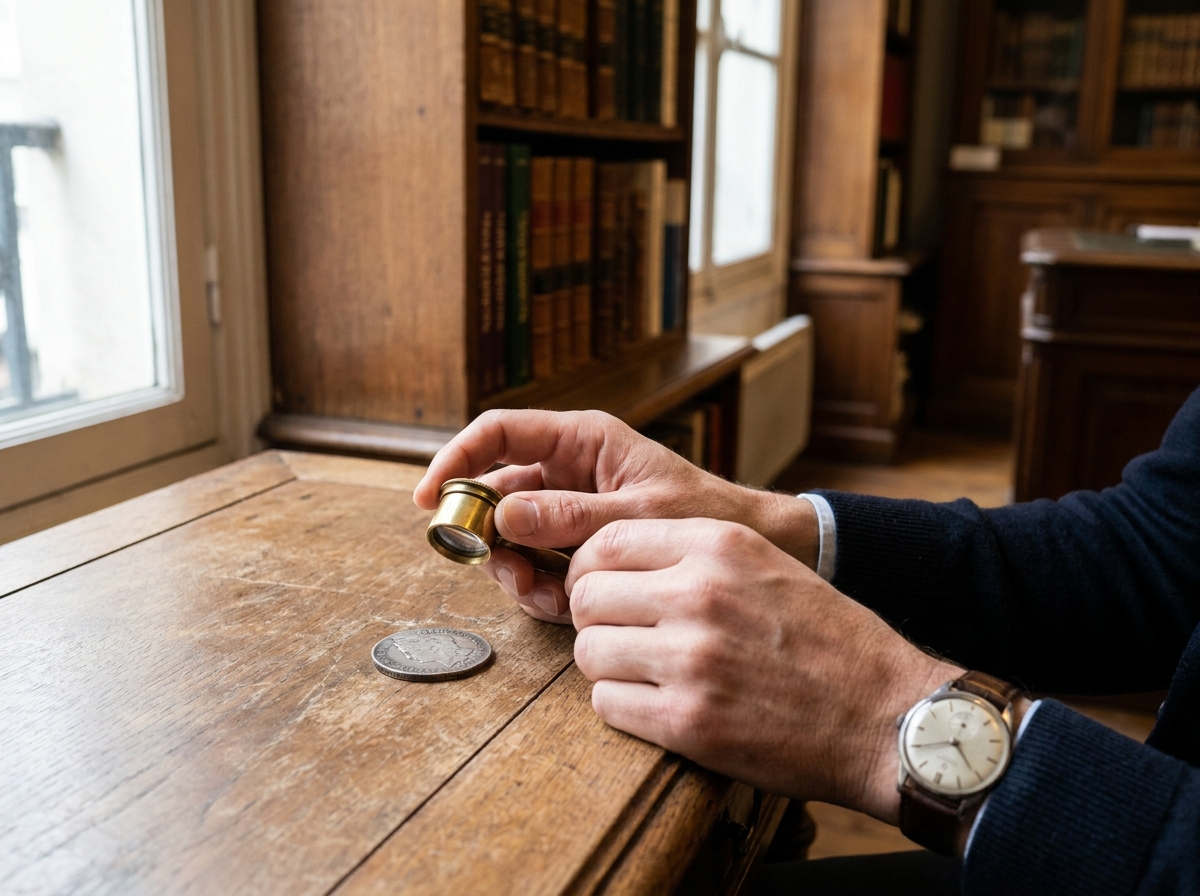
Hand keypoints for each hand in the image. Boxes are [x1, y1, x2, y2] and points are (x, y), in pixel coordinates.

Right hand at [414, 409, 819, 623]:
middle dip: (488, 535)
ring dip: (515, 571)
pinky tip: (562, 603)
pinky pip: (537, 566)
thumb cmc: (705, 514)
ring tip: (543, 592)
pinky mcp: (577, 548)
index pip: (499, 433)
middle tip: (499, 568)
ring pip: (511, 538)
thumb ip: (572, 516)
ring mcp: (570, 511)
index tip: (427, 498)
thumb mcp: (639, 514)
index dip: (456, 460)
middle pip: (496, 493)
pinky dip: (539, 589)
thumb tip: (504, 516)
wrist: (750, 549)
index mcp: (583, 441)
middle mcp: (568, 471)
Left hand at [565, 516, 960, 821]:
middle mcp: (700, 593)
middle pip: (587, 596)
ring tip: (643, 673)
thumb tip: (611, 558)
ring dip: (607, 665)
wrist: (886, 715)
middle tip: (621, 637)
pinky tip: (657, 704)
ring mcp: (692, 659)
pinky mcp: (688, 721)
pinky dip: (622, 707)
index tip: (606, 592)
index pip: (605, 541)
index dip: (593, 570)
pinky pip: (606, 704)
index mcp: (718, 544)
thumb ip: (693, 552)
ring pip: (589, 651)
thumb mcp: (765, 564)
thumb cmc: (826, 640)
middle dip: (596, 619)